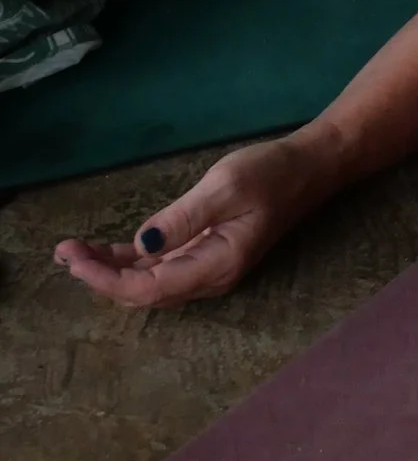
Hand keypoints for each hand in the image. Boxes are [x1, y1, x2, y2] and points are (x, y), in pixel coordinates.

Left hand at [54, 135, 330, 306]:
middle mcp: (208, 277)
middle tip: (64, 251)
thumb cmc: (271, 174)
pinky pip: (160, 267)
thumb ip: (183, 218)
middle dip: (100, 276)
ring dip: (110, 269)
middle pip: (143, 292)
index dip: (107, 280)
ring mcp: (206, 267)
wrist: (310, 168)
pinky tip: (103, 251)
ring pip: (148, 282)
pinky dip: (129, 261)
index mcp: (216, 265)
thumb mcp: (225, 187)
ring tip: (72, 252)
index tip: (75, 261)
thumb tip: (141, 245)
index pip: (149, 289)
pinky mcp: (204, 253)